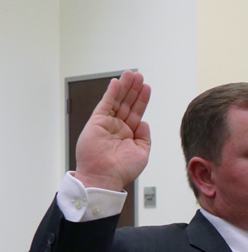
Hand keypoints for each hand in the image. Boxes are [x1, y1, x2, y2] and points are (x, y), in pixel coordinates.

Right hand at [73, 70, 151, 191]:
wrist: (105, 177)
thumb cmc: (122, 169)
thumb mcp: (142, 152)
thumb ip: (144, 137)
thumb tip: (144, 122)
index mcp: (129, 134)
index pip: (137, 112)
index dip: (142, 99)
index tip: (146, 87)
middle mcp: (118, 127)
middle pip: (127, 103)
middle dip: (133, 89)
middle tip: (139, 75)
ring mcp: (108, 123)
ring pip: (117, 101)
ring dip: (124, 87)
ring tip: (130, 74)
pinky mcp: (97, 122)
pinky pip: (105, 104)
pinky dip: (110, 93)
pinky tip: (116, 83)